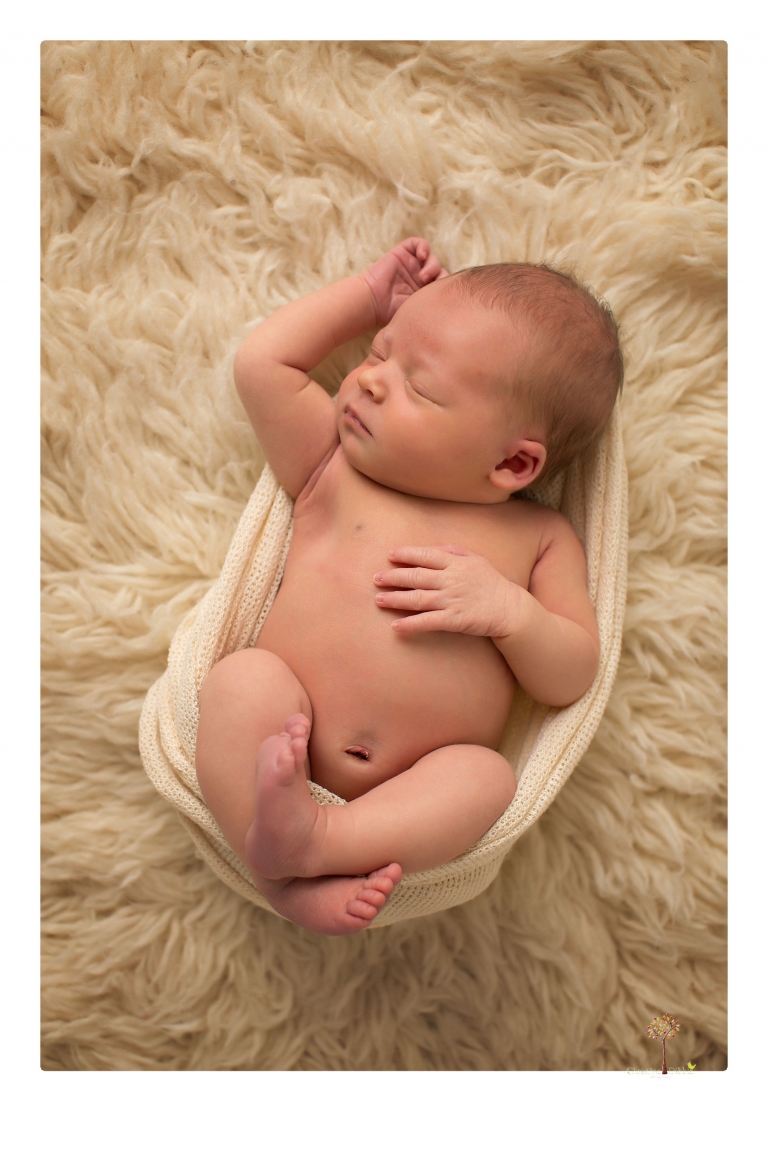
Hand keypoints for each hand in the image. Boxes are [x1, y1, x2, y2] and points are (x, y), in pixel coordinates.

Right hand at [360, 238, 449, 325]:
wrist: (373, 304)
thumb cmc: (393, 312)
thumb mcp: (419, 311)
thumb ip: (434, 305)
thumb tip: (454, 308)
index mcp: (424, 291)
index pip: (443, 283)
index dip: (446, 285)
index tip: (442, 294)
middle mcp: (419, 277)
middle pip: (440, 269)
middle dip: (440, 276)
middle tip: (432, 285)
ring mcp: (411, 264)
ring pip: (431, 257)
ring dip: (432, 265)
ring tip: (423, 276)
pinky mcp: (402, 253)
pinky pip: (418, 243)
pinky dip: (423, 247)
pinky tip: (422, 256)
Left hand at [373, 545, 520, 636]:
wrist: (509, 608)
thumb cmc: (490, 582)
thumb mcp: (475, 559)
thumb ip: (452, 551)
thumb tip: (428, 548)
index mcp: (457, 563)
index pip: (426, 556)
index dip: (406, 554)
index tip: (390, 556)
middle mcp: (452, 580)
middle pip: (417, 577)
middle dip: (394, 577)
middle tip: (376, 579)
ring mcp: (452, 600)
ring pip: (418, 598)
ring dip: (396, 599)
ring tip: (378, 600)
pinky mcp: (454, 619)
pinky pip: (428, 621)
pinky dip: (411, 624)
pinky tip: (396, 625)